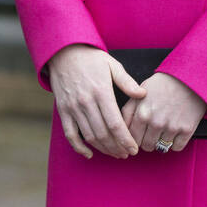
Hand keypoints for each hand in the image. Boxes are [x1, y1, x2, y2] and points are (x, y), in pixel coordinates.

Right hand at [47, 44, 144, 158]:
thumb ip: (127, 82)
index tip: (134, 148)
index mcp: (101, 91)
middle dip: (117, 147)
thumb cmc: (91, 58)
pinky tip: (90, 154)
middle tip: (127, 154)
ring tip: (115, 154)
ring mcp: (72, 108)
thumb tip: (143, 95)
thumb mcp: (112, 65)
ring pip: (89, 136)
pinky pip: (70, 134)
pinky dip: (79, 147)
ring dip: (103, 149)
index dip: (125, 139)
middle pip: (103, 134)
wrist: (63, 52)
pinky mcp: (63, 111)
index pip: (115, 123)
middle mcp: (86, 102)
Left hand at [122, 72, 206, 153]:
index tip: (139, 134)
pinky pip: (176, 147)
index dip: (135, 138)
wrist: (188, 77)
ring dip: (161, 141)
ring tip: (164, 129)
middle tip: (152, 131)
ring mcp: (172, 127)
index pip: (132, 139)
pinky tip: (174, 132)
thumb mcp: (140, 93)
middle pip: (146, 146)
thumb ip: (128, 112)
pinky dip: (175, 143)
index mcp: (142, 113)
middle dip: (147, 140)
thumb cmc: (163, 84)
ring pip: (161, 148)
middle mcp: (156, 122)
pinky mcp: (187, 129)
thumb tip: (120, 129)